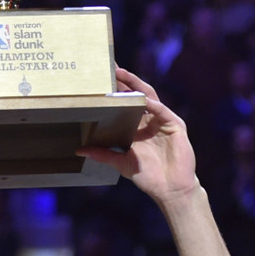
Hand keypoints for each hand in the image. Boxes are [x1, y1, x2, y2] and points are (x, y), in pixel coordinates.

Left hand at [76, 68, 197, 204]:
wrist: (170, 189)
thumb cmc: (147, 176)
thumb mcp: (120, 162)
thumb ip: (102, 154)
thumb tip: (79, 150)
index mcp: (136, 126)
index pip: (124, 103)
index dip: (114, 91)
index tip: (99, 79)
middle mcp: (149, 119)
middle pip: (136, 94)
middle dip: (123, 80)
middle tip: (109, 67)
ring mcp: (162, 120)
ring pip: (149, 96)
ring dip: (136, 84)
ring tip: (122, 74)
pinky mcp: (175, 125)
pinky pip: (162, 111)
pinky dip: (152, 104)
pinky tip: (142, 99)